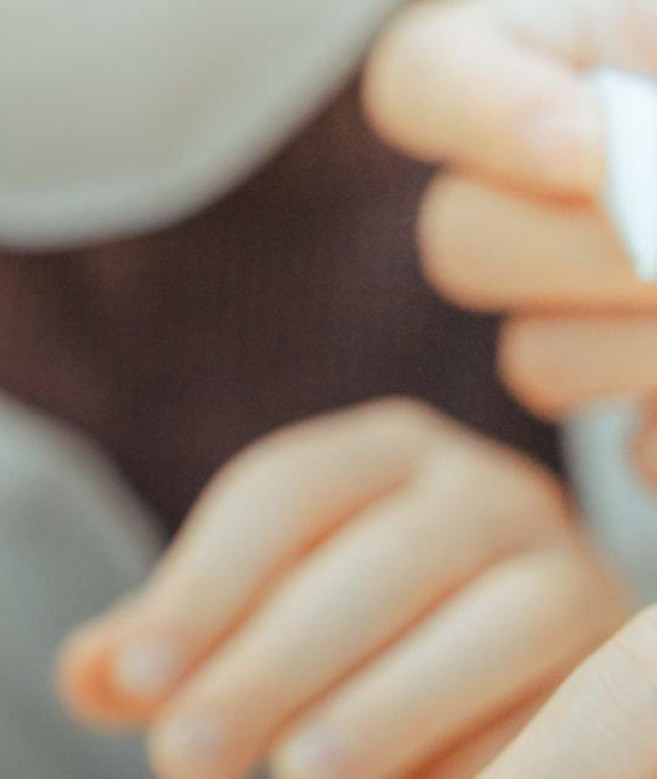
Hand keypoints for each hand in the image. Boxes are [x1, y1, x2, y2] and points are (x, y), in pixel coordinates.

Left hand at [59, 399, 629, 778]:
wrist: (504, 672)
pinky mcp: (619, 671)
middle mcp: (488, 495)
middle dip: (275, 665)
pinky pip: (565, 710)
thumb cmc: (342, 641)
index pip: (282, 495)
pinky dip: (488, 760)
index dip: (201, 588)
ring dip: (389, 710)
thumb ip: (157, 649)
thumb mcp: (238, 628)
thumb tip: (88, 676)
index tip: (135, 682)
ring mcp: (569, 576)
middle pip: (382, 562)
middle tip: (184, 763)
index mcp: (377, 458)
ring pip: (501, 627)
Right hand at [366, 0, 656, 476]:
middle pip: (462, 242)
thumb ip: (647, 44)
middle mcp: (553, 189)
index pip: (421, 79)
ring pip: (537, 361)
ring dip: (640, 349)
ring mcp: (597, 310)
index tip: (585, 152)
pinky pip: (635, 456)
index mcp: (560, 57)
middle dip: (584, 253)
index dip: (481, 116)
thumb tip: (604, 104)